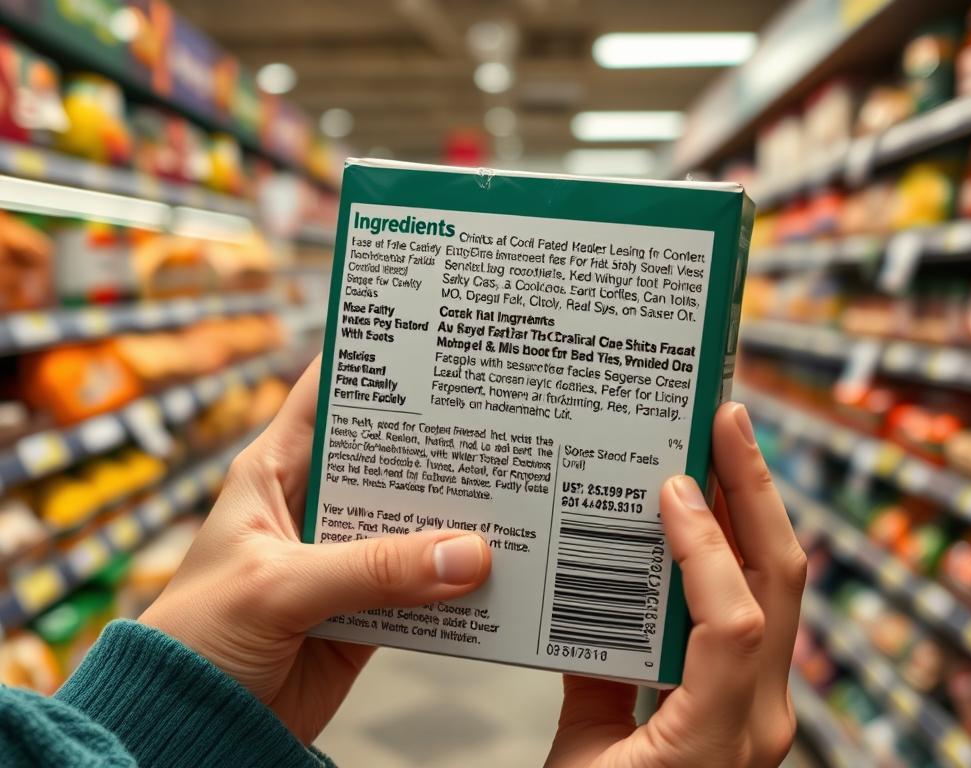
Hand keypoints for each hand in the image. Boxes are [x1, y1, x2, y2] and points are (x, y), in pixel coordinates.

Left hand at [139, 358, 491, 743]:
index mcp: (274, 472)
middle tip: (498, 427)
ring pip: (412, 523)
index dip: (373, 364)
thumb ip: (372, 569)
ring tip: (513, 498)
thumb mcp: (280, 587)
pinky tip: (496, 570)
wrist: (194, 728)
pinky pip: (422, 585)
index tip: (432, 345)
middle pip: (386, 461)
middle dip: (437, 449)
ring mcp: (343, 557)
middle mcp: (312, 505)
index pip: (325, 396)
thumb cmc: (198, 639)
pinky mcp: (366, 608)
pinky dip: (456, 581)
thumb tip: (468, 554)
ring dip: (454, 519)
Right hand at [545, 402, 805, 767]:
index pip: (734, 620)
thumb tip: (587, 597)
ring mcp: (765, 708)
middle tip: (728, 418)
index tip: (671, 486)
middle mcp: (761, 716)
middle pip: (782, 582)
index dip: (706, 546)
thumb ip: (590, 679)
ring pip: (780, 590)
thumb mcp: (583, 759)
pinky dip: (732, 552)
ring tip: (725, 446)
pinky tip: (705, 516)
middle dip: (759, 490)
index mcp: (719, 735)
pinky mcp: (750, 702)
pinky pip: (754, 610)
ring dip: (754, 512)